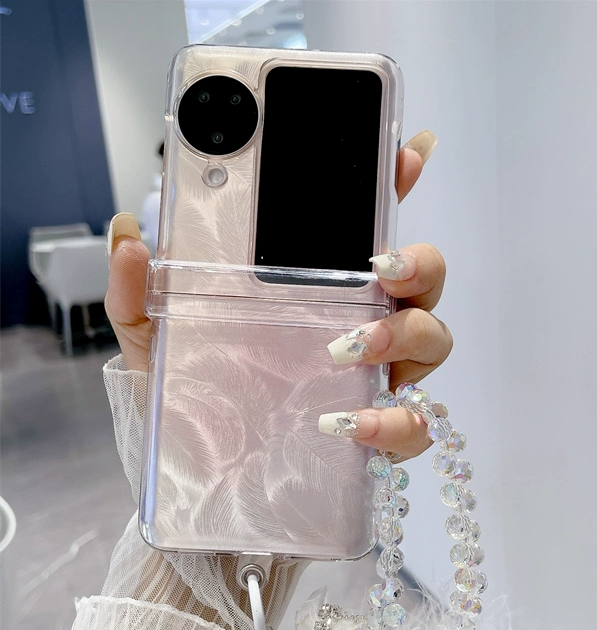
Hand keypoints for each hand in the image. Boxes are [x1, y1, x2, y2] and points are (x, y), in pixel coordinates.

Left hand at [105, 130, 449, 459]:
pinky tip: (343, 423)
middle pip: (425, 279)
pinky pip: (415, 426)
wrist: (201, 475)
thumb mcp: (156, 337)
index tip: (408, 154)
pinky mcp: (381, 435)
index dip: (396, 187)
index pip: (369, 228)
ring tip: (350, 347)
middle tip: (379, 268)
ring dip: (405, 336)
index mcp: (320, 288)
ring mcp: (378, 379)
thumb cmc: (192, 396)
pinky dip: (391, 423)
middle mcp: (363, 323)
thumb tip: (129, 236)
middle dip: (419, 264)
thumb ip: (138, 289)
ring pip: (434, 340)